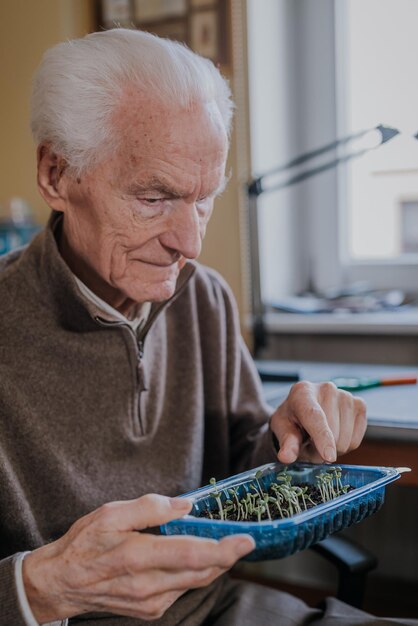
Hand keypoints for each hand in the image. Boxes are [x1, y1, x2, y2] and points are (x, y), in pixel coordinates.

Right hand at [23, 494, 254, 621]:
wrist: (62, 583)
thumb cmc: (85, 543)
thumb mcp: (110, 513)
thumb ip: (150, 507)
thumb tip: (186, 505)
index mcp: (138, 557)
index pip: (191, 556)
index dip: (223, 550)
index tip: (247, 539)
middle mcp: (148, 586)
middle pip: (202, 573)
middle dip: (227, 556)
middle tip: (244, 538)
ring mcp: (150, 603)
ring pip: (196, 583)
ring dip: (214, 564)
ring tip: (224, 544)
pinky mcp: (151, 611)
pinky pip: (183, 590)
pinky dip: (196, 573)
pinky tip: (194, 558)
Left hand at [270, 381, 366, 463]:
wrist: (304, 410)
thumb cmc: (292, 420)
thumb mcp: (282, 430)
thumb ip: (286, 443)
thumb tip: (286, 456)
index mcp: (303, 392)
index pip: (315, 417)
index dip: (323, 438)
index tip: (329, 457)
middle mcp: (326, 389)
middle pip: (333, 434)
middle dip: (321, 449)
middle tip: (310, 444)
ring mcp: (345, 395)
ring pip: (346, 439)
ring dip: (333, 448)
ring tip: (321, 439)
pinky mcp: (360, 404)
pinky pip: (356, 439)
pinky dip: (346, 445)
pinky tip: (336, 435)